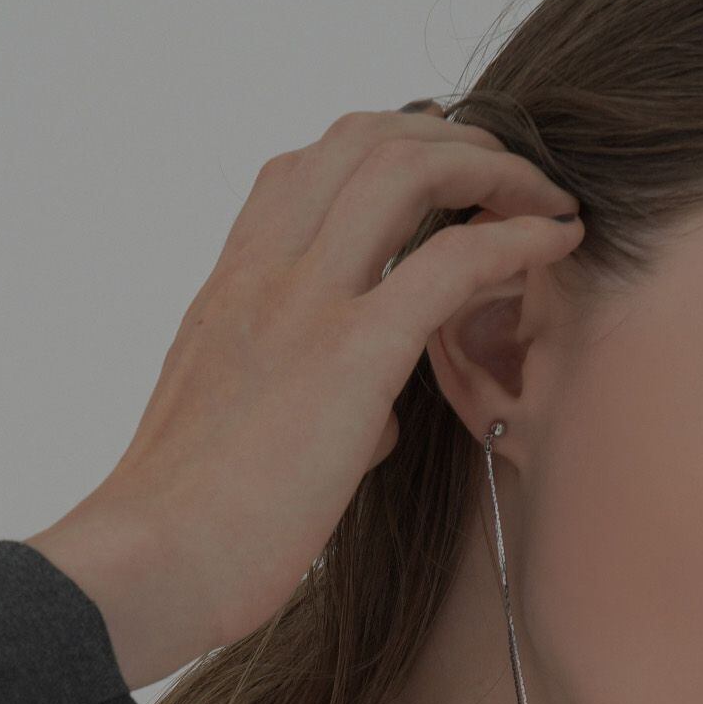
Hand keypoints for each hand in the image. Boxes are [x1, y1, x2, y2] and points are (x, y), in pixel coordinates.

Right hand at [23, 107, 581, 689]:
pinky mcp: (351, 356)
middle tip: (508, 174)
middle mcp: (264, 271)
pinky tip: (557, 242)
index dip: (383, 151)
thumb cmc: (188, 524)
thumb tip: (376, 416)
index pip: (303, 170)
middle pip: (365, 139)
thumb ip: (303, 400)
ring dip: (493, 168)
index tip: (439, 176)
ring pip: (409, 168)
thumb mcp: (235, 433)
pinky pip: (453, 263)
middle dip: (452, 138)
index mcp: (230, 285)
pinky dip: (516, 238)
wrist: (145, 564)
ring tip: (543, 198)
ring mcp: (305, 304)